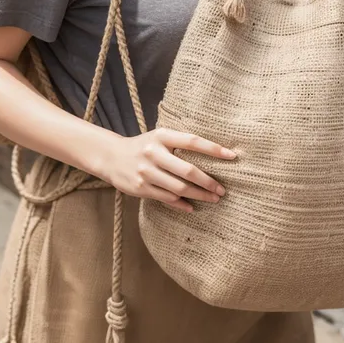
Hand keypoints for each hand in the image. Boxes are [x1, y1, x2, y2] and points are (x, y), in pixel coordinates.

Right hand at [105, 128, 235, 212]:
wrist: (111, 156)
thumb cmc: (144, 146)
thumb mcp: (159, 137)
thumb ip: (180, 143)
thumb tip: (214, 153)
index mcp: (162, 136)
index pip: (192, 141)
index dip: (214, 149)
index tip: (232, 156)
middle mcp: (153, 153)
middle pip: (188, 170)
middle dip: (209, 182)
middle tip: (223, 190)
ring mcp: (146, 172)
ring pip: (179, 188)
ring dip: (200, 195)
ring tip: (214, 199)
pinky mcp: (140, 188)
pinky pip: (167, 199)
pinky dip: (182, 204)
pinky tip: (192, 206)